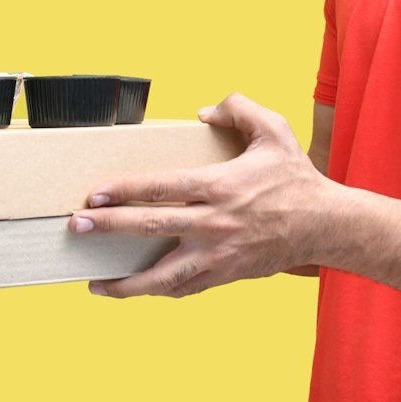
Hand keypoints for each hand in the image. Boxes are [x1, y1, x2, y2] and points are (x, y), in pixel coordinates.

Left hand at [72, 93, 339, 298]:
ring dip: (125, 283)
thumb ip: (238, 109)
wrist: (324, 225)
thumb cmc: (295, 177)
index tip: (93, 194)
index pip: (160, 187)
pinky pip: (184, 289)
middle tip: (76, 227)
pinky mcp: (225, 276)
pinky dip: (158, 292)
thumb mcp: (274, 129)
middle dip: (108, 227)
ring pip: (162, 276)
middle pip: (149, 227)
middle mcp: (214, 223)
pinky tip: (138, 291)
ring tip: (94, 284)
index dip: (123, 190)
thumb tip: (203, 112)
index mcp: (220, 186)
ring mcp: (218, 255)